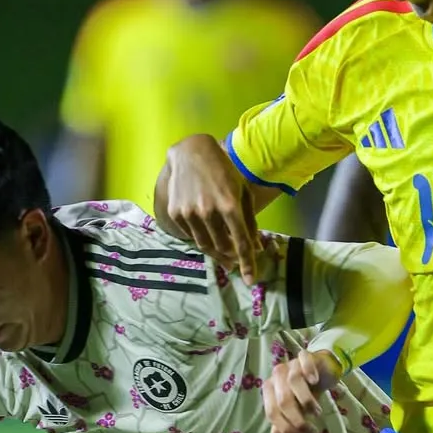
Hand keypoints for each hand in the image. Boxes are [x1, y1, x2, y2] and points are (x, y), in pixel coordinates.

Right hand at [159, 135, 262, 283]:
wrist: (190, 153)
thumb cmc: (223, 170)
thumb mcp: (242, 191)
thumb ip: (250, 220)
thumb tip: (257, 247)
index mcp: (229, 205)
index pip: (241, 242)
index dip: (247, 263)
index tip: (250, 279)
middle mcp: (208, 212)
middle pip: (223, 247)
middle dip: (232, 257)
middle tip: (235, 260)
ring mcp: (189, 213)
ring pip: (205, 245)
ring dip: (216, 252)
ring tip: (222, 252)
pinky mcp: (176, 213)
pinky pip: (191, 236)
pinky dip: (201, 238)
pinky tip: (206, 232)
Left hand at [263, 349, 342, 432]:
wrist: (321, 369)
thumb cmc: (305, 391)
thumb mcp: (296, 410)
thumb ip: (284, 422)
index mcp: (269, 390)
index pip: (272, 412)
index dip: (285, 428)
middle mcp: (277, 376)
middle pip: (283, 401)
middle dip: (298, 420)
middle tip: (311, 431)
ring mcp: (291, 364)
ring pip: (293, 382)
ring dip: (307, 401)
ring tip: (317, 413)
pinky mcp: (305, 356)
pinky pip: (305, 361)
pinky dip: (309, 371)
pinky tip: (315, 381)